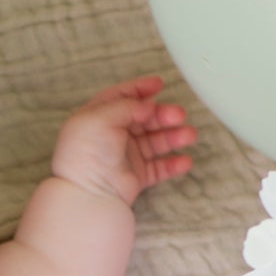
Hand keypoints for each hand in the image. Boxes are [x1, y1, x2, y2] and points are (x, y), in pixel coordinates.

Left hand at [48, 74, 195, 206]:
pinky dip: (173, 164)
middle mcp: (112, 136)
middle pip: (143, 119)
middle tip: (178, 115)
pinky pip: (159, 167)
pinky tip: (185, 161)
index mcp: (98, 118)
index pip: (121, 97)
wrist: (89, 192)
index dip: (140, 89)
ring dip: (173, 136)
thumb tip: (147, 105)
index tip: (159, 84)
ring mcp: (125, 156)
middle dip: (162, 115)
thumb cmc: (87, 153)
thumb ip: (126, 106)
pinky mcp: (136, 176)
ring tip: (189, 135)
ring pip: (155, 141)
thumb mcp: (100, 117)